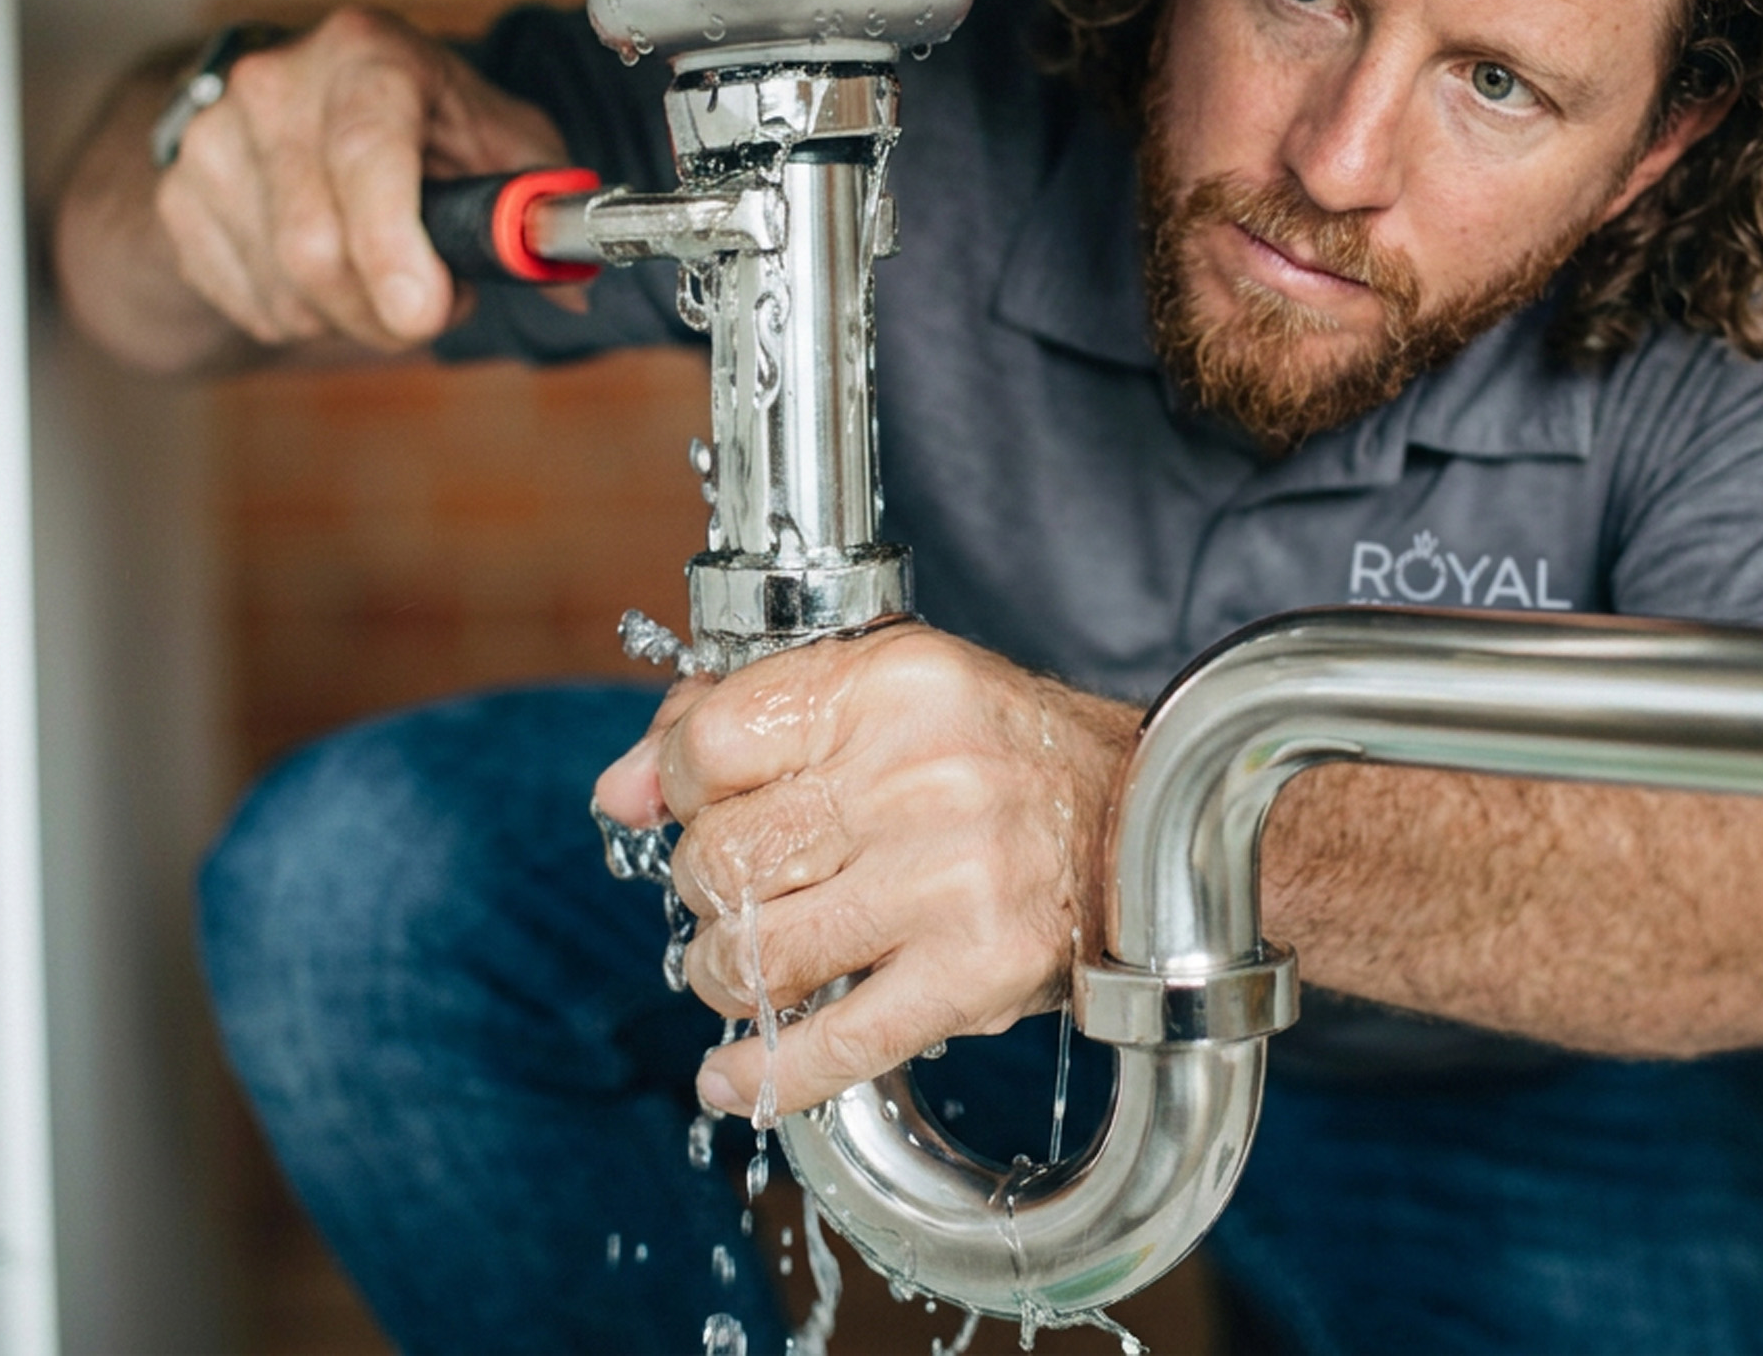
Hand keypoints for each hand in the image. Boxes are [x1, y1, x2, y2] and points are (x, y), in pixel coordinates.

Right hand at [154, 7, 570, 351]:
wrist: (301, 104)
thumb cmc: (420, 120)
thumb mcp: (498, 137)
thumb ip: (542, 207)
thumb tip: (573, 290)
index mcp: (367, 54)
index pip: (367, 150)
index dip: (392, 243)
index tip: (425, 311)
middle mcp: (276, 84)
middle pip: (317, 246)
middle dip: (389, 310)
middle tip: (434, 304)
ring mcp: (214, 141)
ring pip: (288, 290)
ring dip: (355, 316)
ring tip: (384, 272)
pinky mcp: (178, 197)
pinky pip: (255, 306)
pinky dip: (310, 317)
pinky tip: (330, 274)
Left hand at [592, 625, 1138, 1118]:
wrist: (1144, 825)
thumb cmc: (1001, 756)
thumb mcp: (883, 695)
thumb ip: (744, 722)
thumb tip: (618, 793)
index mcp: (893, 685)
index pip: (709, 740)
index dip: (674, 785)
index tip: (691, 806)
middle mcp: (921, 775)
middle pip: (722, 856)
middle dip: (705, 891)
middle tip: (737, 894)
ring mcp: (951, 879)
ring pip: (759, 951)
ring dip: (724, 974)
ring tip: (745, 967)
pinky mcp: (976, 973)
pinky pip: (833, 1044)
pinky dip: (764, 1074)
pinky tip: (731, 1077)